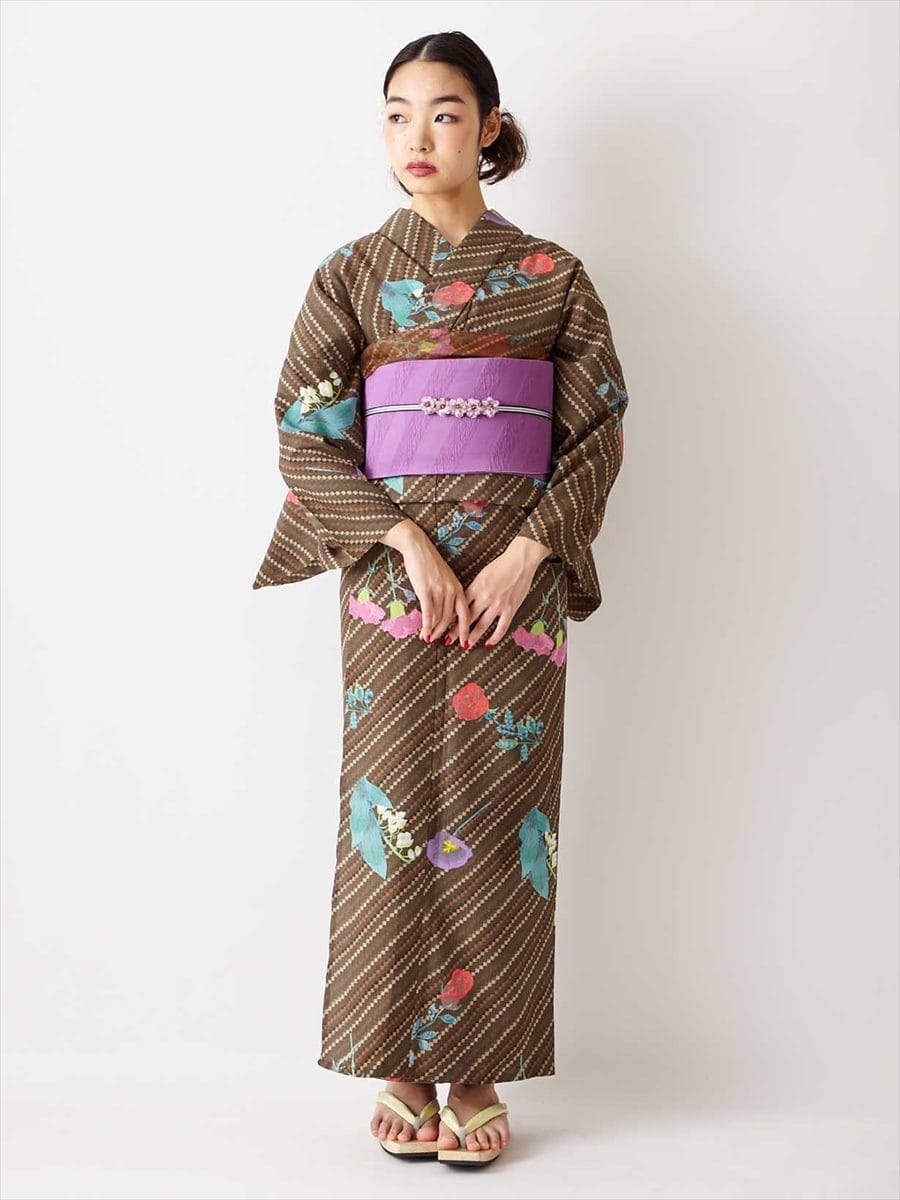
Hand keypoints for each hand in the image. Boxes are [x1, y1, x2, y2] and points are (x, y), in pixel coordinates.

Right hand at [379, 519, 471, 644]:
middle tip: (442, 642)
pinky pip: (428, 612)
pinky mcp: (426, 589)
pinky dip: (427, 625)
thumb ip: (447, 593)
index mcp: (458, 587)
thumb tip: (444, 612)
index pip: (465, 613)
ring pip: (439, 617)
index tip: (465, 641)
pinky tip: (424, 633)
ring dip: (434, 630)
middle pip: (451, 618)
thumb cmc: (429, 563)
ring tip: (429, 639)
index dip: (465, 629)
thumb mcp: (444, 578)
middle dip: (446, 633)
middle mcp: (451, 590)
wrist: (417, 547)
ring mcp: (439, 590)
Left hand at [445, 535, 552, 648]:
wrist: (520, 560)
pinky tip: (488, 643)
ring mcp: (498, 604)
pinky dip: (494, 637)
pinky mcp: (510, 608)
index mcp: (476, 588)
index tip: (442, 625)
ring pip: (482, 625)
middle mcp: (485, 597)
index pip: (459, 606)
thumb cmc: (501, 565)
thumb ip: (474, 589)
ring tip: (465, 646)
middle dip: (456, 631)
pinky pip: (501, 627)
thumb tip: (463, 601)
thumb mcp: (482, 575)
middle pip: (467, 618)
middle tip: (447, 640)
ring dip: (472, 637)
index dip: (449, 617)